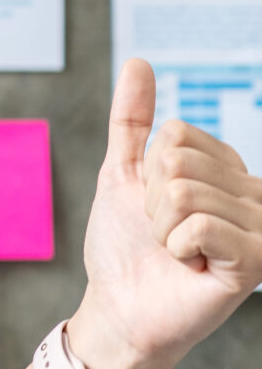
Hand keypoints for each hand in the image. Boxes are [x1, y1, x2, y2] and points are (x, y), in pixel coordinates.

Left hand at [69, 59, 261, 368]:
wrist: (120, 307)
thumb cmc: (125, 246)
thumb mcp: (124, 173)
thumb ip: (133, 119)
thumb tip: (138, 61)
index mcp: (228, 169)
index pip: (177, 134)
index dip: (148, 172)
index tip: (156, 207)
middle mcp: (253, 193)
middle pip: (178, 161)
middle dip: (152, 201)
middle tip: (163, 234)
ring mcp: (260, 226)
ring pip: (184, 193)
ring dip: (161, 227)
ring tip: (176, 251)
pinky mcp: (257, 261)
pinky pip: (199, 224)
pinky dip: (177, 246)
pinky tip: (191, 266)